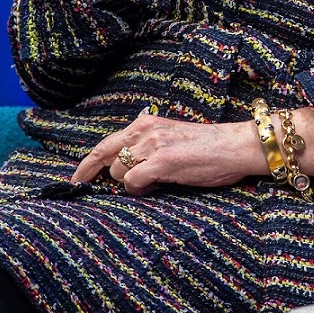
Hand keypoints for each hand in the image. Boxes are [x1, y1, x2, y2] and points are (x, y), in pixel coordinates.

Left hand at [72, 109, 264, 196]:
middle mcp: (146, 130)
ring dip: (130, 183)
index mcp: (147, 122)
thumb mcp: (171, 137)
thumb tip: (122, 167)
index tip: (77, 178)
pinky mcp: (163, 161)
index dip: (87, 163)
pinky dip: (139, 190)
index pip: (106, 143)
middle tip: (88, 189)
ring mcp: (153, 145)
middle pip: (105, 156)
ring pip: (120, 172)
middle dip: (96, 175)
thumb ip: (147, 145)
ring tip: (152, 183)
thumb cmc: (208, 146)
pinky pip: (133, 182)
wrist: (236, 146)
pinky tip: (155, 187)